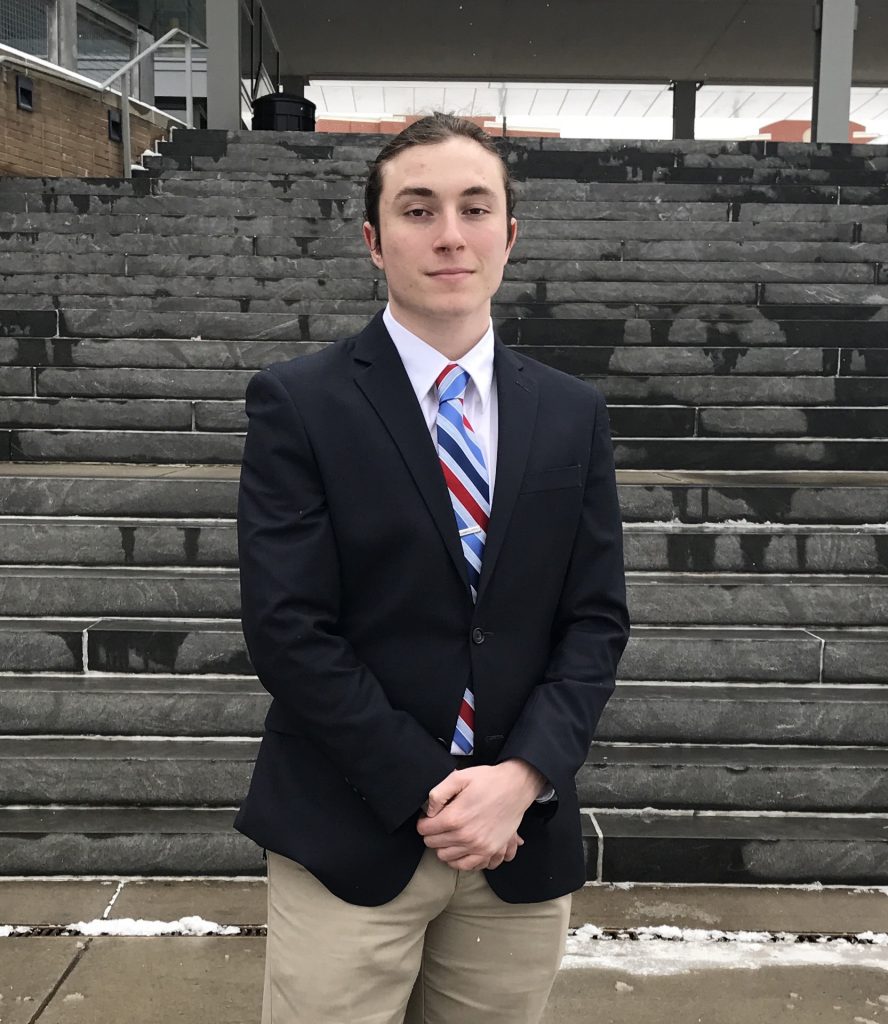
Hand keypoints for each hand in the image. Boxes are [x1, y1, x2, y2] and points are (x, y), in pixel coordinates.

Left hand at [416, 760, 545, 870]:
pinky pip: (465, 866)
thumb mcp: (459, 777)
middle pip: (433, 844)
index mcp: (454, 817)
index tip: (429, 816)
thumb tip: (428, 811)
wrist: (515, 787)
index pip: (424, 829)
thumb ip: (438, 794)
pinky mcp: (489, 851)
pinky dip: (457, 860)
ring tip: (448, 835)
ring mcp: (478, 847)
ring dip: (442, 846)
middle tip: (438, 823)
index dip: (424, 821)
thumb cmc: (487, 780)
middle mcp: (465, 836)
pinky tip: (458, 849)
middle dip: (431, 833)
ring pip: (445, 856)